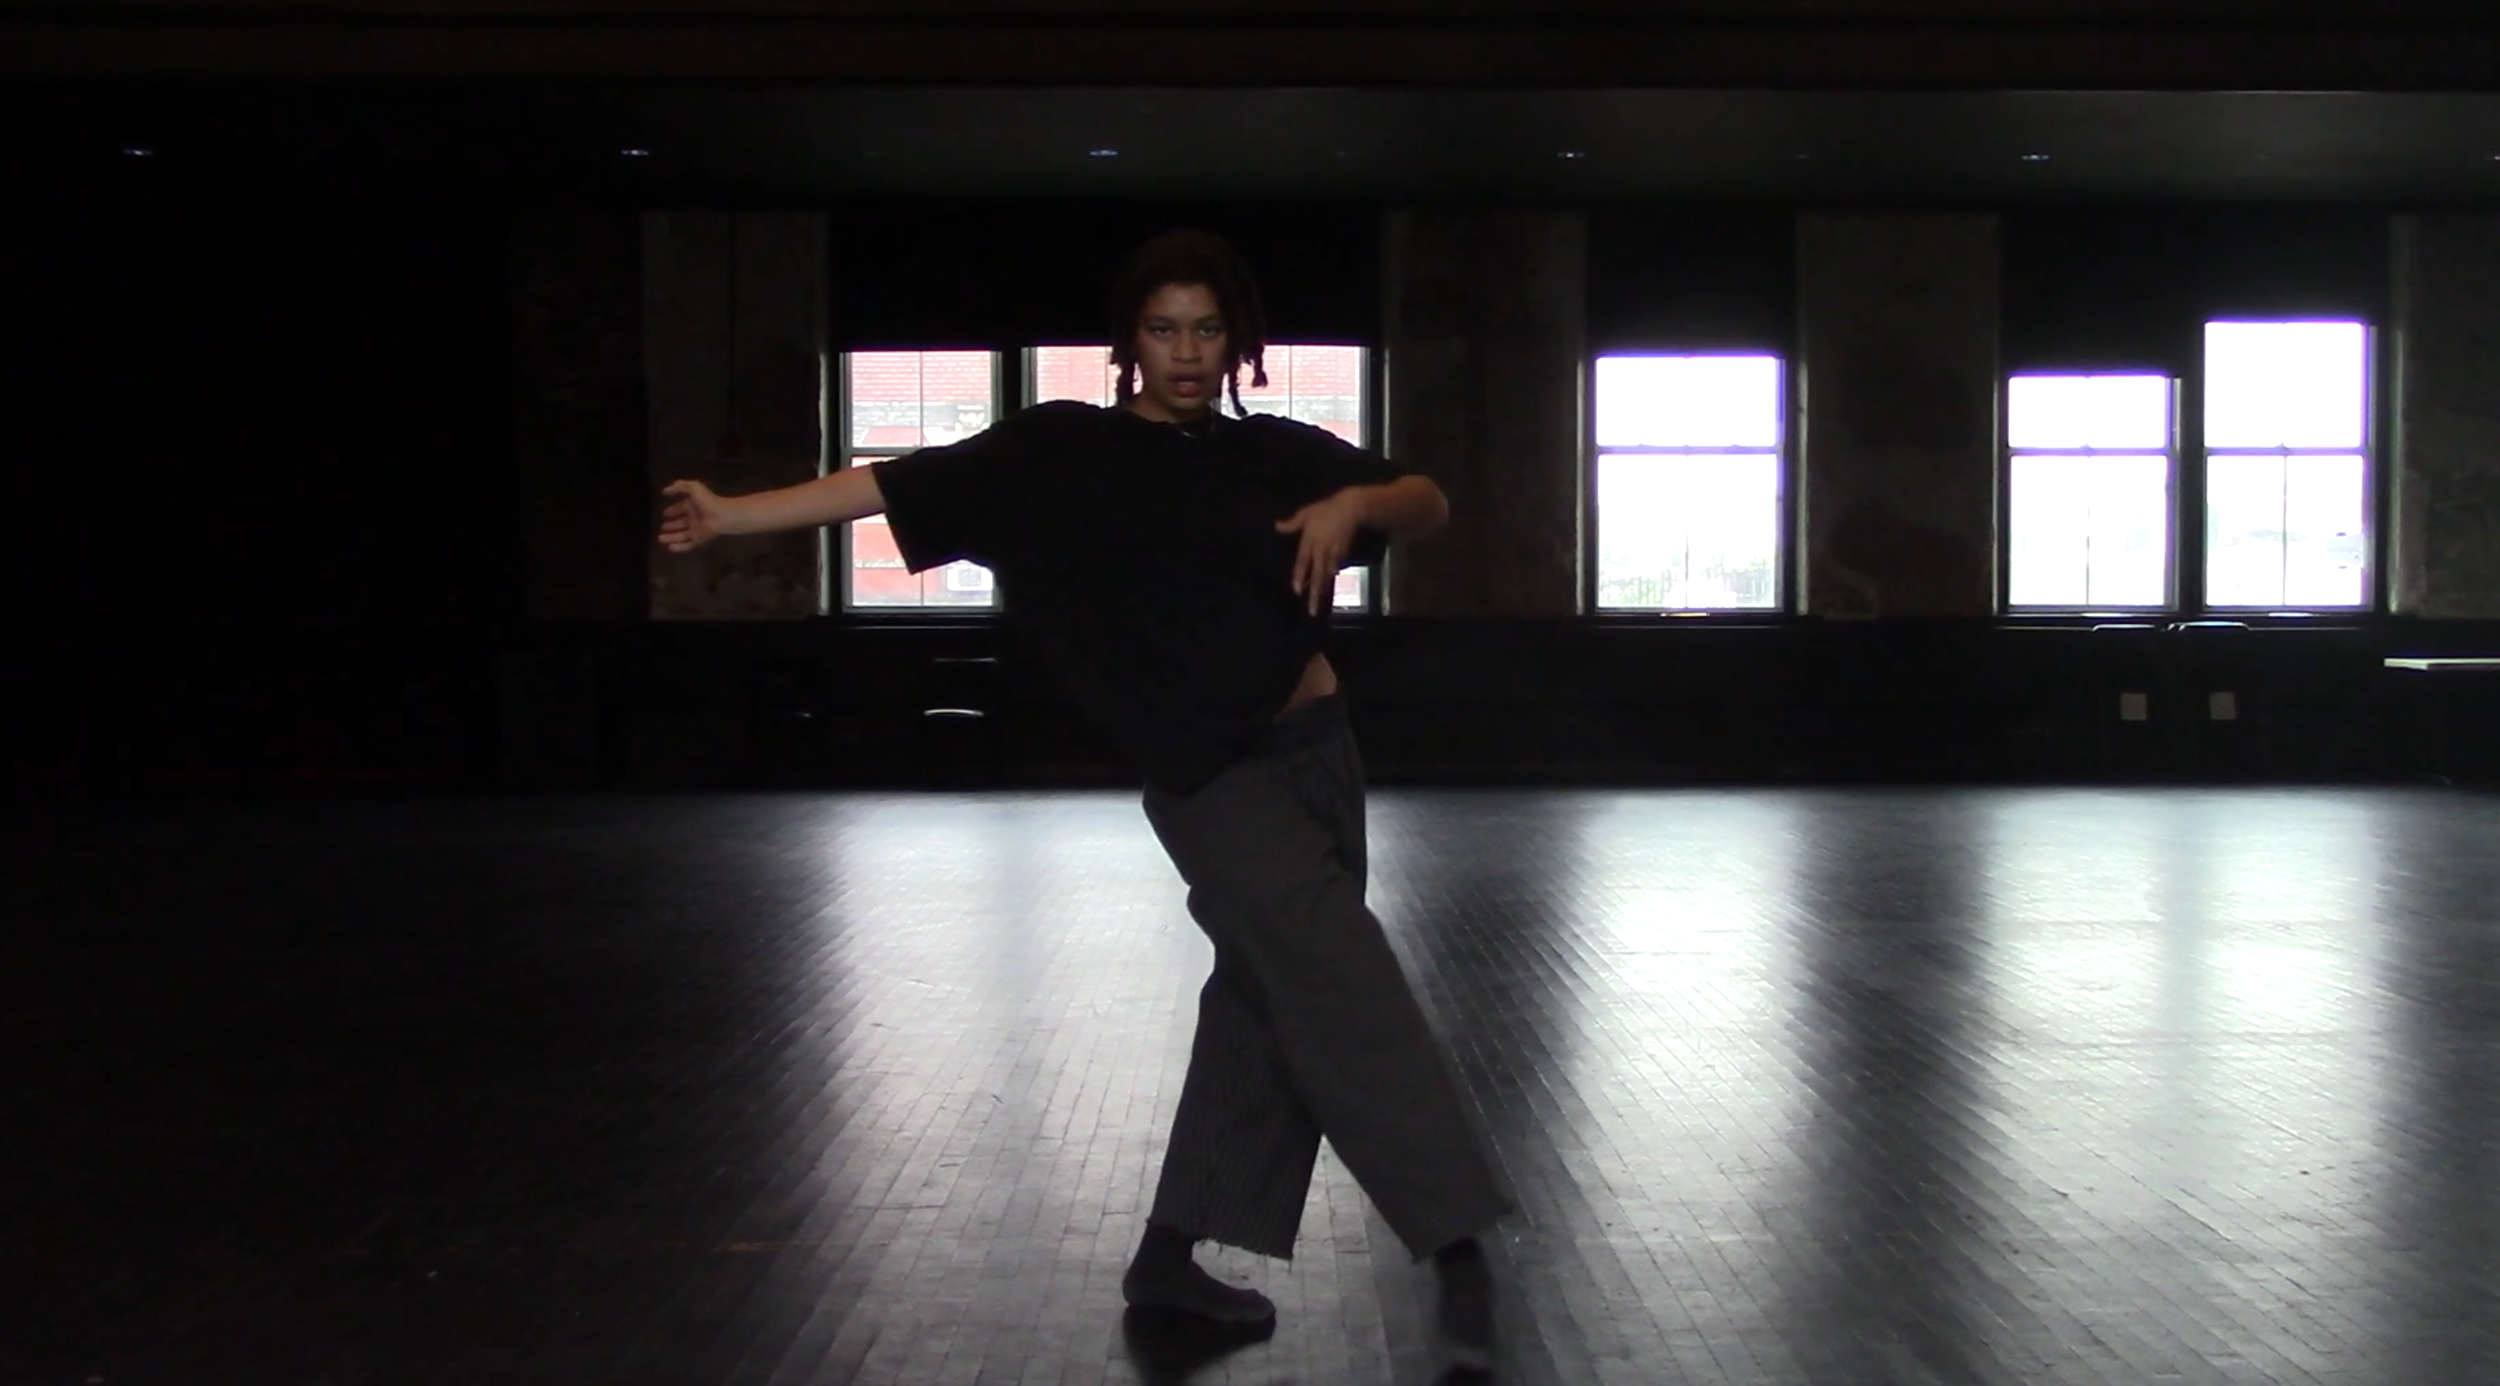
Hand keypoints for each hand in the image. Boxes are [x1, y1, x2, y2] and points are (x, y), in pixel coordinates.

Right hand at [658, 479, 732, 552]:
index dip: (673, 510)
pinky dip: (679, 547)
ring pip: (682, 535)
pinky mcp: (700, 539)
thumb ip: (679, 486)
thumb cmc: (708, 501)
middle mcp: (695, 518)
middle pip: (681, 523)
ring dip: (671, 537)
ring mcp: (697, 529)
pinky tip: (669, 547)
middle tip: (661, 527)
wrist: (722, 516)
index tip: (665, 513)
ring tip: (660, 539)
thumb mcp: (693, 487)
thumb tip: (664, 490)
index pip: (682, 508)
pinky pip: (688, 545)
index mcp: (694, 505)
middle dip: (671, 525)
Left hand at [1275, 488, 1366, 615]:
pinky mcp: (1343, 554)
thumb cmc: (1325, 510)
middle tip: (1312, 611)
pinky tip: (1328, 588)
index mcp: (1310, 541)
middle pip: (1317, 575)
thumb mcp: (1306, 514)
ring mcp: (1333, 554)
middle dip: (1314, 594)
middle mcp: (1321, 550)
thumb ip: (1292, 524)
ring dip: (1323, 590)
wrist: (1351, 509)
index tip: (1296, 591)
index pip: (1303, 562)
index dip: (1300, 577)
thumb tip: (1276, 526)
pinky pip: (1335, 569)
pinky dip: (1331, 579)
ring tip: (1319, 605)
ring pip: (1327, 576)